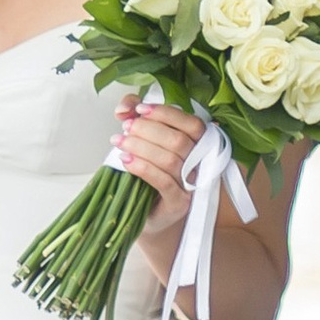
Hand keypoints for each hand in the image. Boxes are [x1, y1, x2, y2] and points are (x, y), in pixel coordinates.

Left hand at [114, 102, 206, 261]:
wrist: (146, 211)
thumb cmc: (148, 172)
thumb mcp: (143, 139)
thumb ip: (135, 114)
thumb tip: (125, 108)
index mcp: (198, 145)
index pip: (192, 124)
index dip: (166, 114)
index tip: (140, 110)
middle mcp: (200, 165)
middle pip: (179, 141)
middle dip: (148, 130)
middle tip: (126, 128)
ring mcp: (190, 185)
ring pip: (170, 160)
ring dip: (141, 147)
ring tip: (119, 142)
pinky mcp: (178, 203)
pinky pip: (163, 182)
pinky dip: (142, 168)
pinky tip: (125, 160)